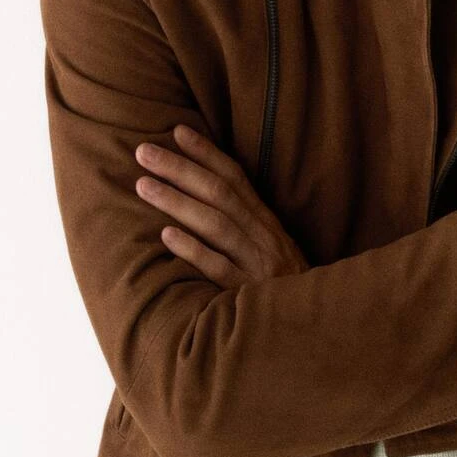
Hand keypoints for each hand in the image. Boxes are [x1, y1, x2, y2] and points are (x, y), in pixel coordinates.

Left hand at [134, 124, 306, 287]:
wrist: (313, 325)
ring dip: (178, 202)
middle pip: (220, 194)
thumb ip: (242, 223)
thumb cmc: (281, 286)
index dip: (206, 152)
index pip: (235, 177)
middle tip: (144, 151)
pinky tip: (167, 236)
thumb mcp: (270, 248)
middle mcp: (263, 237)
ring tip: (143, 185)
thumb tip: (202, 192)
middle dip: (180, 169)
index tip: (176, 131)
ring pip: (216, 225)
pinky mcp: (248, 293)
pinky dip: (194, 249)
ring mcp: (257, 264)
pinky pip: (219, 268)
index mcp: (266, 222)